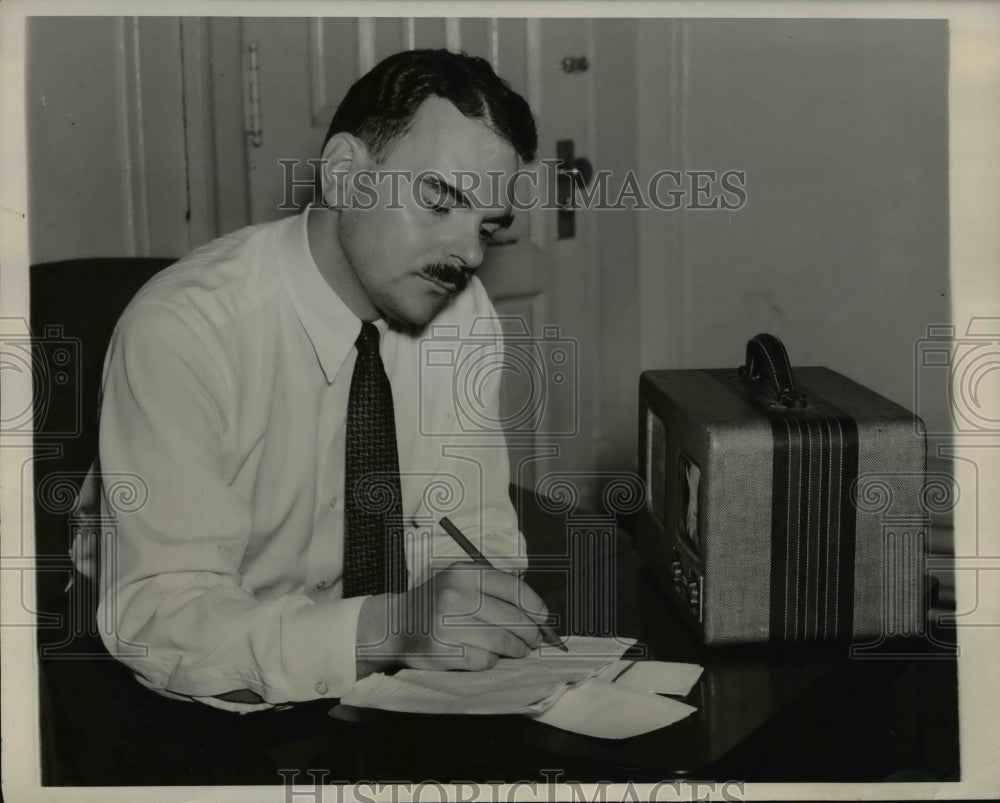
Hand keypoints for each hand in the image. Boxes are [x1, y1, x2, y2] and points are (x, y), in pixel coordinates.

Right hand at [355, 562, 550, 676]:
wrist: (395, 624)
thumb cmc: (436, 603)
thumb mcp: (459, 581)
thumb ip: (492, 589)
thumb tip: (536, 613)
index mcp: (464, 573)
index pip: (513, 588)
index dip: (535, 606)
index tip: (543, 619)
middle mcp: (456, 595)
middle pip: (512, 618)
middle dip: (530, 633)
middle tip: (535, 641)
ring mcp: (448, 624)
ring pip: (502, 641)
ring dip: (516, 650)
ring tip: (518, 650)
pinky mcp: (444, 650)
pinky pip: (484, 659)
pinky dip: (491, 660)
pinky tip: (485, 655)